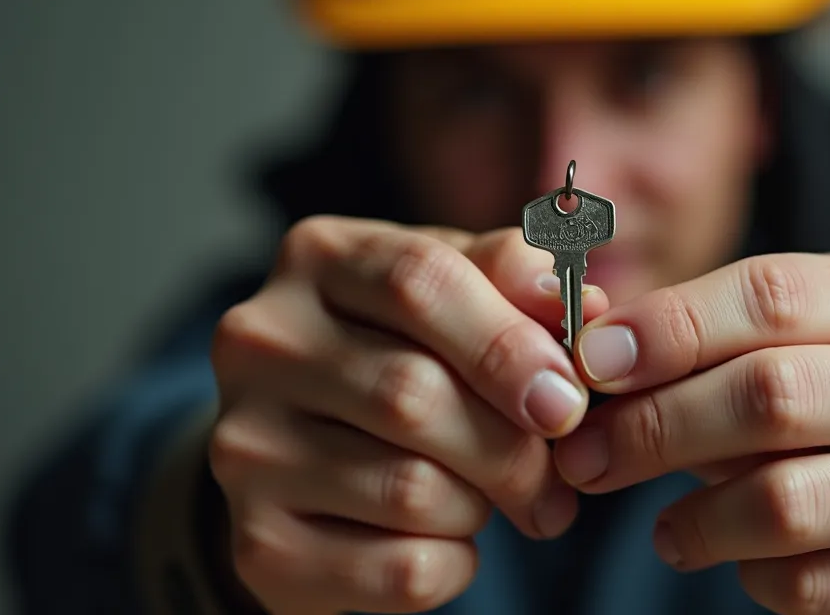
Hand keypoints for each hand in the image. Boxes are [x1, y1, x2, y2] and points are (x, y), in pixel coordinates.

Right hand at [208, 217, 605, 613]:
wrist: (311, 456)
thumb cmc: (404, 353)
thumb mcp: (456, 294)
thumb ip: (515, 284)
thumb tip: (584, 305)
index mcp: (317, 260)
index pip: (420, 281)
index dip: (509, 343)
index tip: (569, 398)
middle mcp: (260, 343)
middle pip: (413, 394)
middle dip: (513, 446)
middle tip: (559, 474)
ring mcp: (244, 446)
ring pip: (411, 490)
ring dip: (482, 504)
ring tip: (491, 498)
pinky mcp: (259, 542)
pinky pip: (398, 569)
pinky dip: (454, 564)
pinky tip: (449, 540)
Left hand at [554, 251, 829, 613]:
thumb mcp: (790, 334)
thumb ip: (702, 332)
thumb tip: (592, 357)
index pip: (772, 297)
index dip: (668, 330)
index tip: (592, 364)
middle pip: (772, 396)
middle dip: (655, 428)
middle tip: (584, 456)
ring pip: (784, 502)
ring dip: (693, 519)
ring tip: (665, 527)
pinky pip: (807, 583)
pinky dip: (747, 573)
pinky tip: (738, 557)